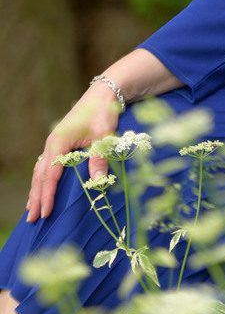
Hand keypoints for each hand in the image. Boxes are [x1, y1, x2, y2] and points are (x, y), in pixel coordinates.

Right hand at [26, 83, 121, 222]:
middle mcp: (52, 143)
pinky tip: (42, 188)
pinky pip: (46, 165)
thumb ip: (99, 157)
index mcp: (59, 142)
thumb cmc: (103, 112)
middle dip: (36, 197)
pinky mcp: (61, 143)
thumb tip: (97, 182)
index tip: (46, 213)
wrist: (104, 93)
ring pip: (40, 171)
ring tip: (32, 210)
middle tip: (32, 220)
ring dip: (36, 190)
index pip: (50, 174)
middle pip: (40, 175)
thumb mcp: (104, 135)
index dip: (48, 195)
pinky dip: (42, 179)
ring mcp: (55, 143)